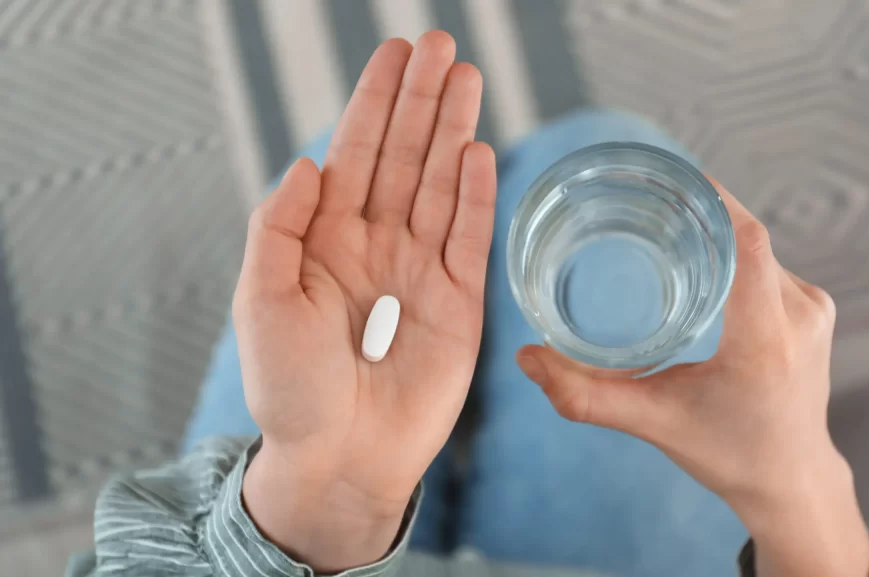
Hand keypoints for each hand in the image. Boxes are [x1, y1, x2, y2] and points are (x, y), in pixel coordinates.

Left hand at [235, 32, 494, 570]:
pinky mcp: (460, 305)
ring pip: (441, 186)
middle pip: (404, 157)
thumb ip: (278, 227)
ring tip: (466, 77)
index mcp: (326, 240)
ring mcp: (421, 272)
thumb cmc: (290, 388)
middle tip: (440, 45)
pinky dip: (475, 196)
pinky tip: (477, 152)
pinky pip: (470, 238)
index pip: (355, 154)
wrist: (337, 459)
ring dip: (453, 131)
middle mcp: (377, 245)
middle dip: (421, 100)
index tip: (394, 54)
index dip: (374, 102)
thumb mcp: (261, 301)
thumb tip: (309, 163)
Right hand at [516, 179, 868, 576]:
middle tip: (643, 196)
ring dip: (714, 228)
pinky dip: (732, 247)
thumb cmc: (728, 452)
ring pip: (756, 245)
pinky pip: (768, 259)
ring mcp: (813, 308)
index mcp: (765, 340)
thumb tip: (527, 359)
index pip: (746, 243)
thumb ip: (586, 395)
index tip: (667, 179)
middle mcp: (799, 315)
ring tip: (662, 216)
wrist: (791, 477)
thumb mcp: (654, 422)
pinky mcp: (813, 307)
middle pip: (745, 235)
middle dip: (696, 210)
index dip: (712, 200)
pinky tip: (695, 246)